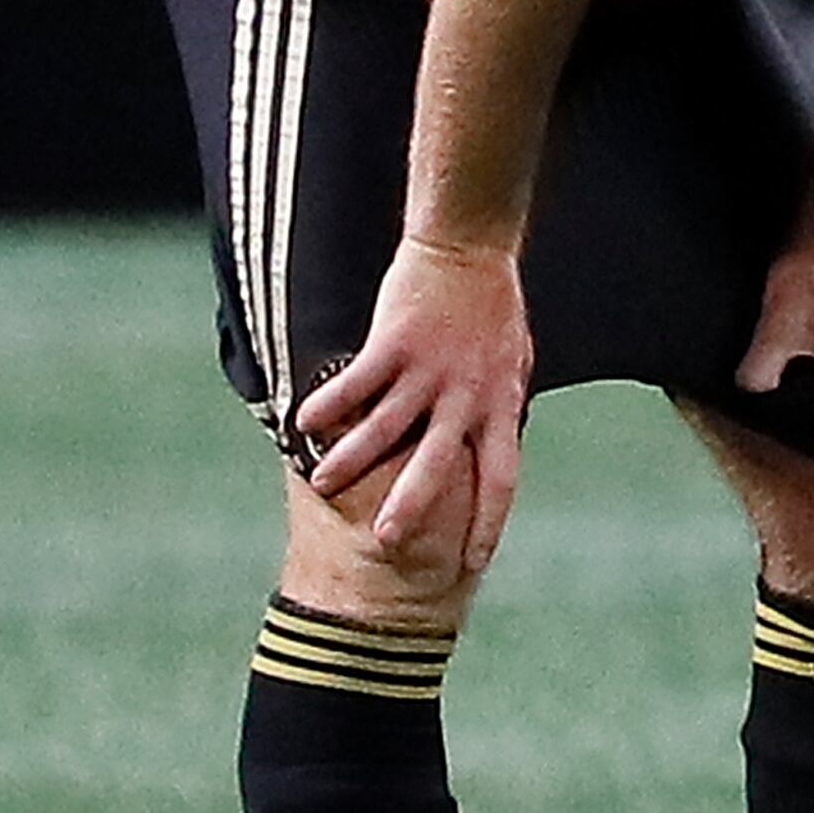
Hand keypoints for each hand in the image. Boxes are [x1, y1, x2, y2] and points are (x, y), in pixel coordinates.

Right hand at [295, 235, 534, 574]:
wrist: (471, 248)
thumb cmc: (491, 309)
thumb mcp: (511, 365)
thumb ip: (497, 407)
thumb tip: (493, 444)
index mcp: (499, 406)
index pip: (501, 479)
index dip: (488, 523)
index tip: (473, 564)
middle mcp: (466, 396)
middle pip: (439, 465)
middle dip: (411, 508)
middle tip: (384, 544)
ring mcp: (429, 370)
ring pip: (387, 428)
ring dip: (352, 460)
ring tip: (323, 484)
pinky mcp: (395, 343)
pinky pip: (357, 383)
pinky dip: (329, 404)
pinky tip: (302, 422)